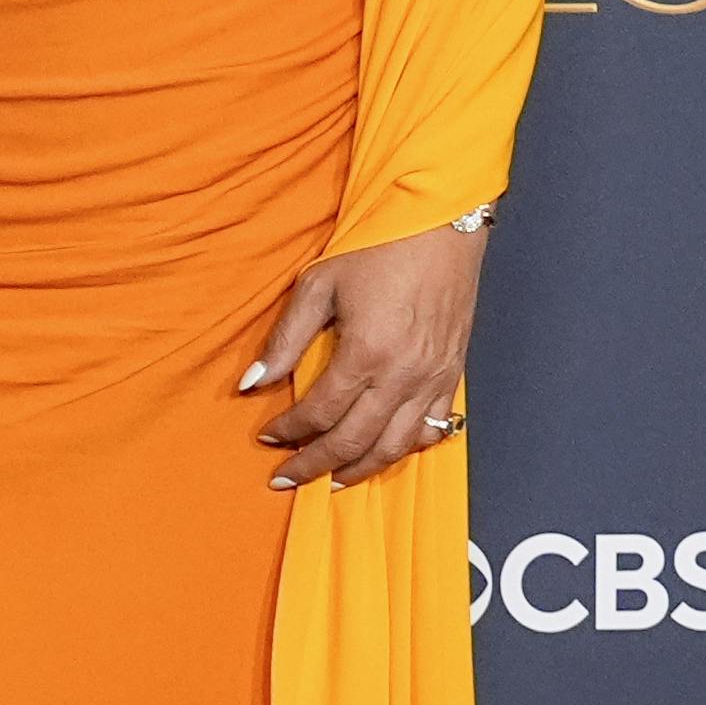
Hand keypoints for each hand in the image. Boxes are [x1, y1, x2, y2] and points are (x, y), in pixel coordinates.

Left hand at [243, 223, 486, 492]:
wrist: (442, 225)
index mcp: (367, 352)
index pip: (319, 412)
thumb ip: (286, 339)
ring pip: (395, 446)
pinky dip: (404, 449)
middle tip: (288, 477)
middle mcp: (403, 374)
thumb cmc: (381, 247)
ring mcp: (433, 378)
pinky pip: (432, 430)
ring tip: (332, 479)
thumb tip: (253, 382)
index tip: (268, 437)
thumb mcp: (319, 285)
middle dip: (315, 464)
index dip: (289, 431)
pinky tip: (383, 453)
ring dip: (360, 468)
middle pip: (354, 440)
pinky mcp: (452, 374)